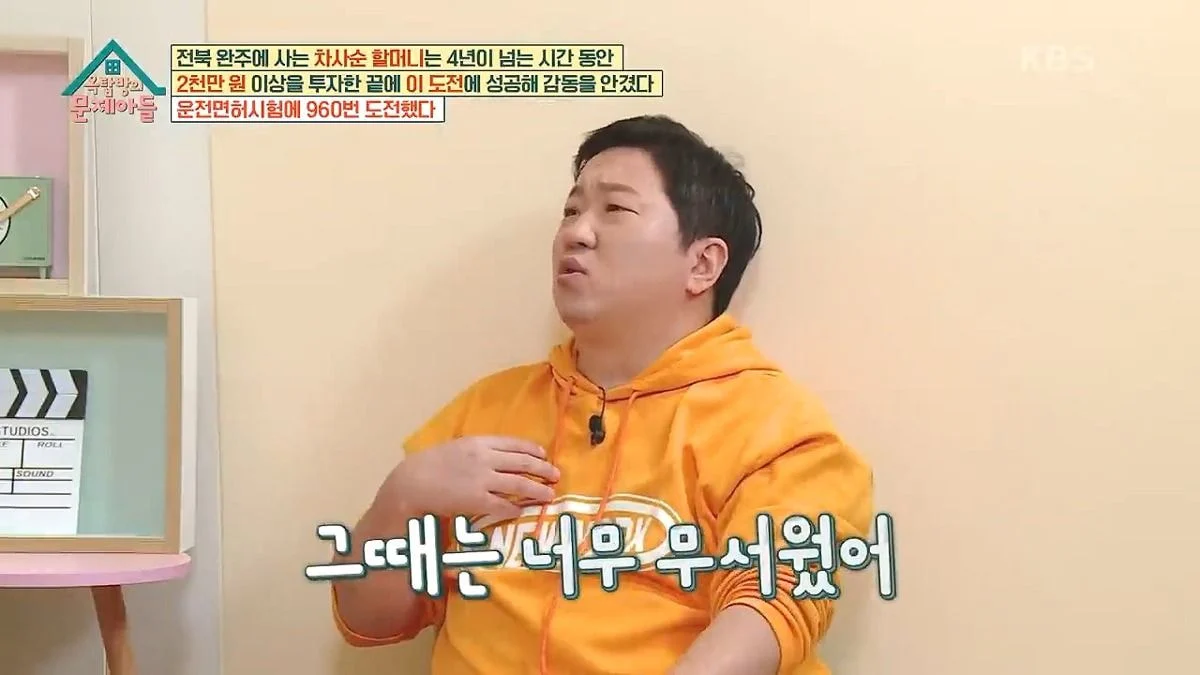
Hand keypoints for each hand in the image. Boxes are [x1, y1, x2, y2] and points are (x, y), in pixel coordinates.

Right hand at [380, 436, 559, 521]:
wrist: (411, 482)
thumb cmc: (429, 465)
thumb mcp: (455, 448)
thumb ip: (477, 450)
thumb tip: (496, 457)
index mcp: (479, 442)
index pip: (514, 443)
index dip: (532, 450)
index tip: (543, 454)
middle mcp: (485, 458)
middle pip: (523, 463)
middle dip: (542, 469)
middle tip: (555, 475)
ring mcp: (482, 480)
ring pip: (519, 484)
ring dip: (537, 490)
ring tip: (549, 494)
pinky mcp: (477, 500)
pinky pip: (503, 505)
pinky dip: (514, 508)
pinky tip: (520, 511)